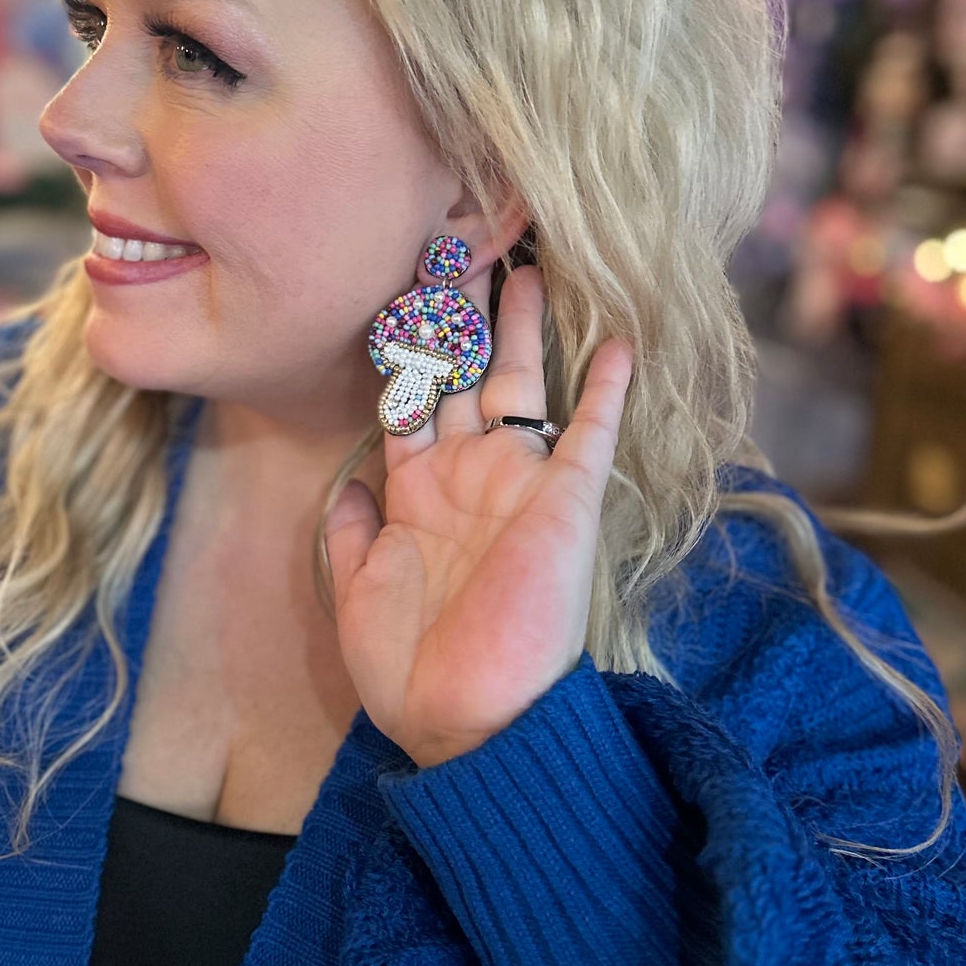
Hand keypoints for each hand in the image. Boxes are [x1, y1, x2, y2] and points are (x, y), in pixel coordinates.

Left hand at [325, 261, 633, 767]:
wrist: (470, 719)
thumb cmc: (409, 666)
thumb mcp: (357, 592)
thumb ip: (351, 530)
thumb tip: (346, 484)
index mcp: (417, 492)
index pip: (411, 400)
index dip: (405, 349)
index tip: (397, 290)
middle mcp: (468, 475)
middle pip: (464, 374)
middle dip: (461, 313)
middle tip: (459, 246)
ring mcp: (518, 483)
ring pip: (520, 384)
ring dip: (522, 326)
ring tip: (525, 262)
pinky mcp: (567, 501)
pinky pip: (590, 433)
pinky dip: (605, 387)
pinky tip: (619, 338)